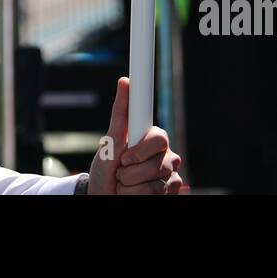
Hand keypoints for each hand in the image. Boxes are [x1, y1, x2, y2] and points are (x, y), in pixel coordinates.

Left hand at [86, 76, 183, 194]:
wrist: (103, 194)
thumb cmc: (106, 167)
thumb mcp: (109, 142)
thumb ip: (121, 113)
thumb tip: (125, 80)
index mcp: (152, 138)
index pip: (158, 138)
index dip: (139, 151)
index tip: (124, 158)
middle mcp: (166, 154)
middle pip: (158, 164)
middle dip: (130, 172)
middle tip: (119, 171)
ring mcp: (171, 174)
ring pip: (158, 183)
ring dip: (132, 187)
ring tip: (124, 184)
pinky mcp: (173, 191)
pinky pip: (159, 195)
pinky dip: (138, 197)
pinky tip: (134, 193)